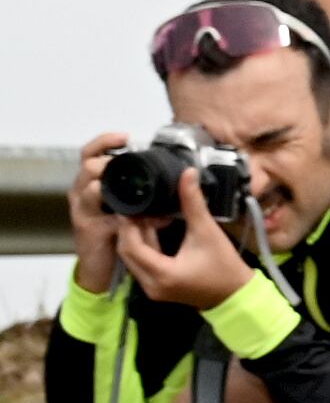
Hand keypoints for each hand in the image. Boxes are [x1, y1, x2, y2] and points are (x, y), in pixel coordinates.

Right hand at [64, 128, 132, 292]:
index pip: (90, 153)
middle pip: (88, 167)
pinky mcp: (90, 230)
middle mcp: (82, 193)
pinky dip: (128, 218)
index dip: (105, 142)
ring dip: (116, 188)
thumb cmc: (114, 230)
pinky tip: (145, 218)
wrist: (102, 265)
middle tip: (127, 165)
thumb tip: (175, 178)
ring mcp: (83, 211)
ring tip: (137, 192)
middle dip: (108, 163)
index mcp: (91, 182)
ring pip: (91, 190)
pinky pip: (106, 219)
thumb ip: (141, 191)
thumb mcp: (126, 205)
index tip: (125, 137)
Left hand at [121, 172, 253, 308]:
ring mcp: (152, 289)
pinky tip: (155, 232)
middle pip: (126, 252)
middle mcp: (151, 285)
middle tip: (141, 210)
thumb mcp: (207, 232)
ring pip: (132, 259)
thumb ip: (193, 203)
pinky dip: (144, 248)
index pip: (130, 246)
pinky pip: (141, 265)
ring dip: (137, 238)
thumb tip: (187, 173)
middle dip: (131, 230)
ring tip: (150, 218)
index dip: (129, 224)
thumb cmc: (224, 265)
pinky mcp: (156, 288)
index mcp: (162, 273)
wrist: (237, 294)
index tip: (134, 206)